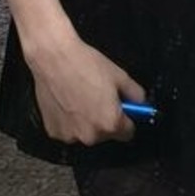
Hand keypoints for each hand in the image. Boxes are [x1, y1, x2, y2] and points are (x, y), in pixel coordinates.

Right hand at [30, 32, 148, 145]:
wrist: (54, 58)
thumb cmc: (87, 65)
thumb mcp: (120, 75)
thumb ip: (135, 94)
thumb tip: (140, 103)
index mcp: (110, 124)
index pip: (128, 133)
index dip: (127, 119)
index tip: (123, 110)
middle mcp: (91, 136)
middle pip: (106, 134)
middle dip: (105, 120)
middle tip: (98, 98)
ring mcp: (70, 137)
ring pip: (86, 133)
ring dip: (87, 122)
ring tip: (81, 98)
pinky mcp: (54, 133)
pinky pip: (68, 131)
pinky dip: (69, 121)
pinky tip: (67, 102)